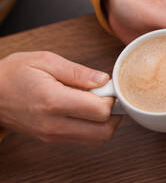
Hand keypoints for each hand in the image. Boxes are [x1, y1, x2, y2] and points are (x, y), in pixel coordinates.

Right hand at [0, 52, 121, 145]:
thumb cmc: (14, 74)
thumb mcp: (45, 61)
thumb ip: (78, 72)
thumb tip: (103, 79)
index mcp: (54, 101)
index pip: (99, 111)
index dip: (111, 98)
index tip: (107, 86)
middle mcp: (54, 124)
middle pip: (103, 131)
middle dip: (114, 113)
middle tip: (108, 96)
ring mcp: (53, 135)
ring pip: (97, 139)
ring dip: (107, 122)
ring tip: (98, 102)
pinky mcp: (53, 139)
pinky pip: (85, 140)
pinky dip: (95, 127)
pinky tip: (88, 111)